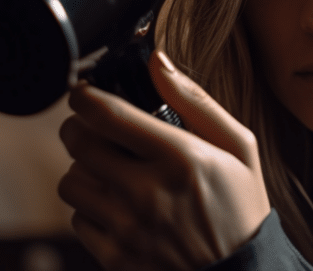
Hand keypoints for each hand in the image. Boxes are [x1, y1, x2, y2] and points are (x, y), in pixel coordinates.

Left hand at [58, 51, 270, 269]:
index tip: (84, 93)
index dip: (84, 96)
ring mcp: (128, 228)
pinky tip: (117, 207)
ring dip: (83, 170)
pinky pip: (77, 220)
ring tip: (108, 170)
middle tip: (94, 129)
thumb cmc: (241, 208)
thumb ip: (195, 101)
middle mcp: (148, 192)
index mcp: (180, 158)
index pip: (107, 114)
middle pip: (79, 144)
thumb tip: (158, 61)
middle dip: (79, 128)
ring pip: (71, 182)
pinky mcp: (115, 258)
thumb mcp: (238, 147)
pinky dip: (90, 209)